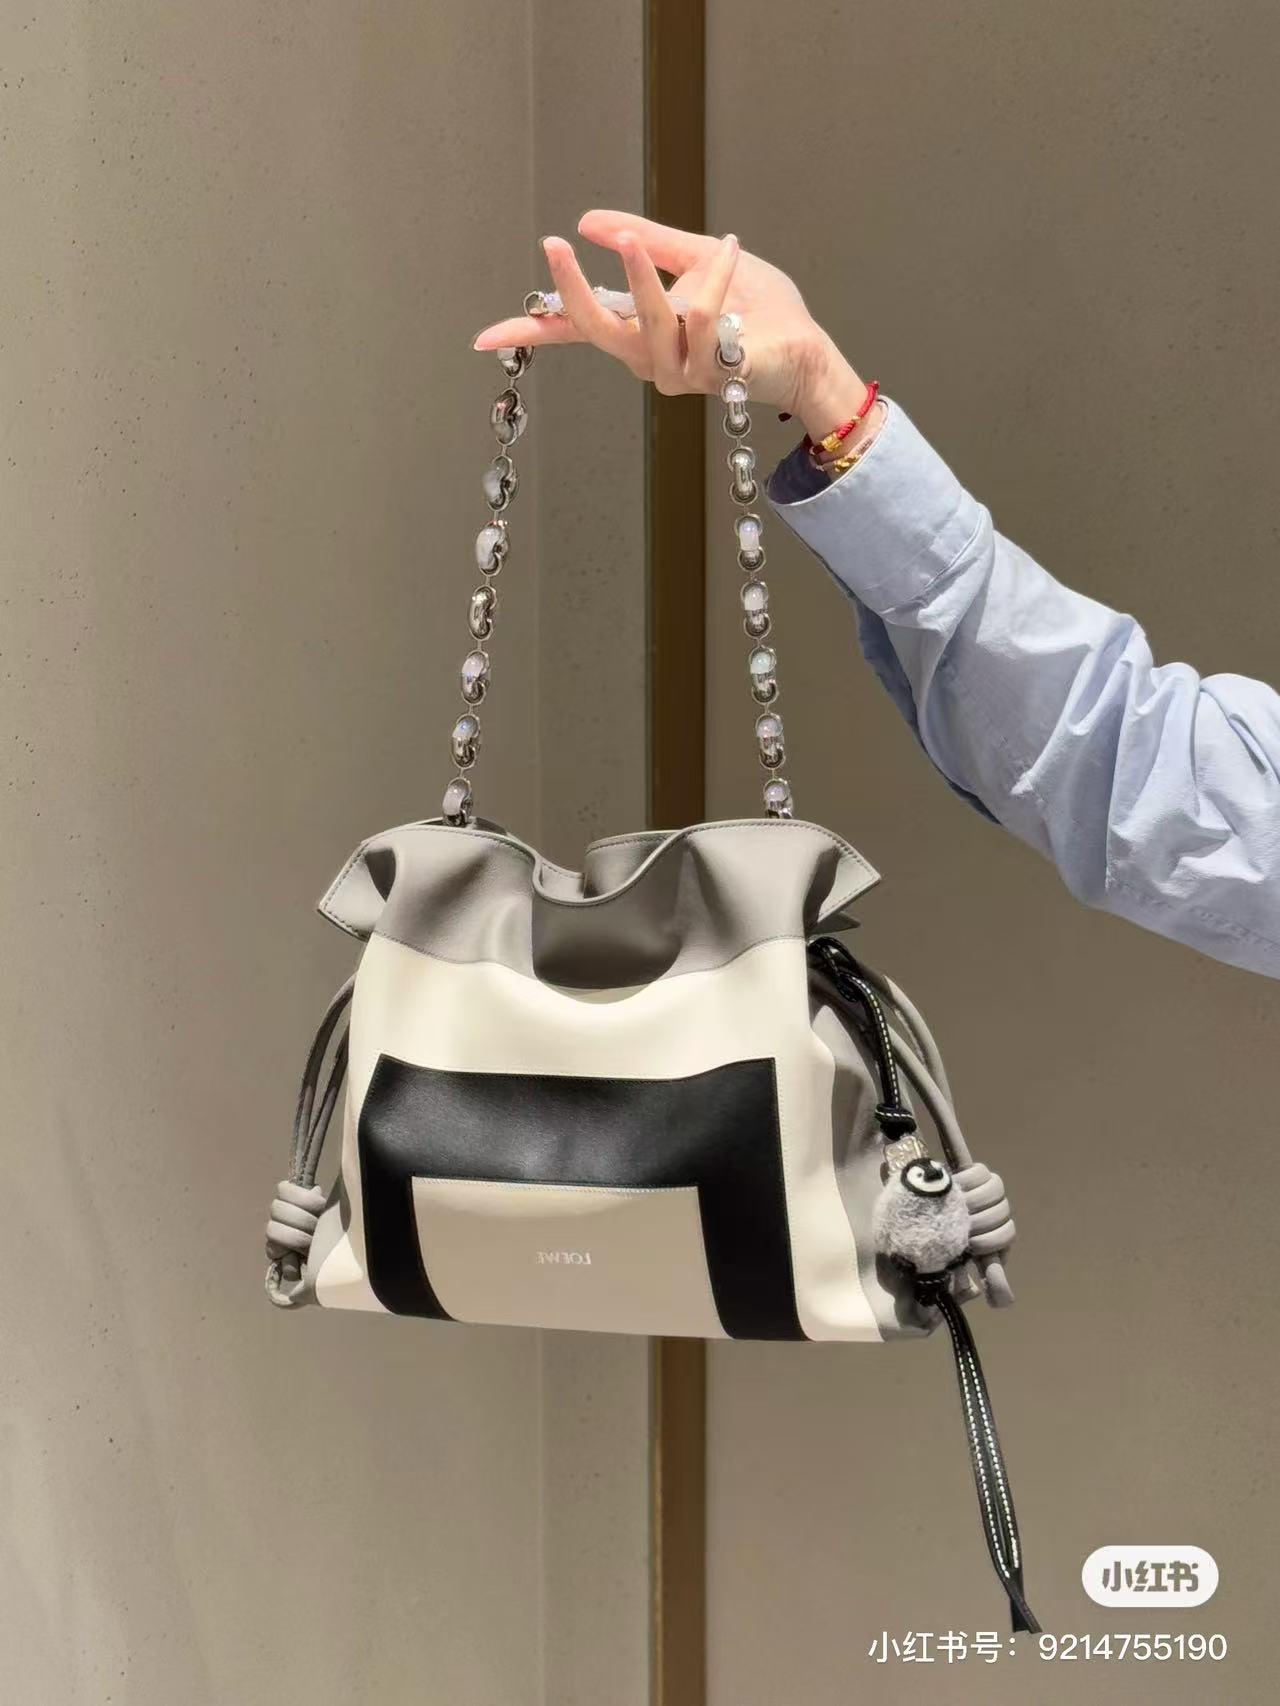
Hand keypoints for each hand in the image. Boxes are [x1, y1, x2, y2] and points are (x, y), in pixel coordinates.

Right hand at [471, 209, 871, 441]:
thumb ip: (644, 241)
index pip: (575, 332)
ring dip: (654, 273)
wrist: (804, 345)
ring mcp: (677, 372)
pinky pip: (701, 315)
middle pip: (594, 328)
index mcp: (637, 332)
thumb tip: (589, 221)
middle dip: (573, 286)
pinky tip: (730, 253)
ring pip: (649, 316)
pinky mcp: (712, 372)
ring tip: (676, 242)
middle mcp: (648, 359)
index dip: (530, 332)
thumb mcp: (694, 257)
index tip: (481, 338)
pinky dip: (714, 276)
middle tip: (555, 241)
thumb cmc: (757, 308)